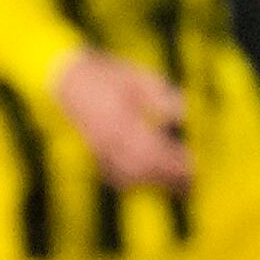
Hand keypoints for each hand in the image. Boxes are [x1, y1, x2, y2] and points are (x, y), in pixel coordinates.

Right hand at [47, 48, 192, 193]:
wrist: (65, 77)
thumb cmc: (104, 74)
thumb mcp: (138, 77)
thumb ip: (162, 97)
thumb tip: (185, 114)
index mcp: (122, 120)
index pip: (153, 149)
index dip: (174, 161)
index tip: (194, 164)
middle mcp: (109, 140)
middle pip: (142, 168)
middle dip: (167, 177)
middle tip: (190, 181)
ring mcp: (98, 149)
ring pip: (127, 176)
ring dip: (151, 182)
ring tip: (174, 184)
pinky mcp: (92, 152)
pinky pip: (112, 175)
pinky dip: (131, 181)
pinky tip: (144, 180)